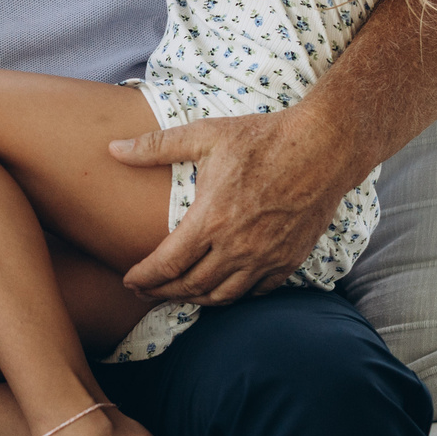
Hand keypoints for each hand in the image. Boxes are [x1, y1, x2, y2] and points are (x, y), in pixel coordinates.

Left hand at [112, 109, 358, 305]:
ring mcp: (265, 258)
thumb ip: (155, 146)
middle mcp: (237, 247)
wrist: (323, 148)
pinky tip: (221, 289)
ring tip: (178, 294)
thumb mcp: (205, 135)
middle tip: (145, 292)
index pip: (166, 264)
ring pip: (222, 297)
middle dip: (162, 293)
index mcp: (211, 219)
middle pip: (190, 286)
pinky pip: (255, 292)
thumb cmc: (263, 139)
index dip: (143, 277)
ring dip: (195, 300)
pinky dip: (233, 296)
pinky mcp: (289, 261)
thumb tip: (113, 149)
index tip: (128, 280)